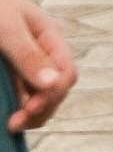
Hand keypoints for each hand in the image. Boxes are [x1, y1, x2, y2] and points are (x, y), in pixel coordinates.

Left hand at [0, 0, 75, 131]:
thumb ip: (29, 55)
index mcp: (48, 36)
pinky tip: (8, 112)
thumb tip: (53, 84)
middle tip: (17, 122)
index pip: (66, 72)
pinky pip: (19, 91)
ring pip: (38, 94)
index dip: (53, 94)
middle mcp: (40, 51)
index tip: (30, 108)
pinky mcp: (7, 70)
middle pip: (55, 87)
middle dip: (42, 108)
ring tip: (12, 124)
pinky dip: (17, 104)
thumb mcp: (7, 28)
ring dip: (30, 111)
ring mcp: (23, 61)